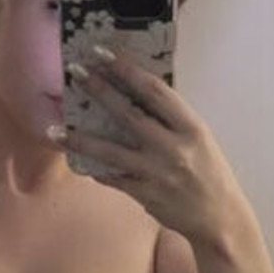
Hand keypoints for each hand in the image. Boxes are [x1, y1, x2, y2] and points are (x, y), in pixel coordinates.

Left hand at [60, 47, 243, 246]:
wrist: (219, 218)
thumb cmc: (209, 173)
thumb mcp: (199, 139)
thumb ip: (171, 121)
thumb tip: (136, 96)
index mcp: (190, 127)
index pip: (154, 90)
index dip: (127, 69)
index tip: (103, 53)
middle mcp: (173, 147)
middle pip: (128, 113)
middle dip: (99, 90)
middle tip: (76, 72)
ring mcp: (157, 172)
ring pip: (110, 151)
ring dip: (79, 139)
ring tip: (54, 130)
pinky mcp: (145, 194)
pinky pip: (113, 178)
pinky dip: (97, 169)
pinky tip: (79, 162)